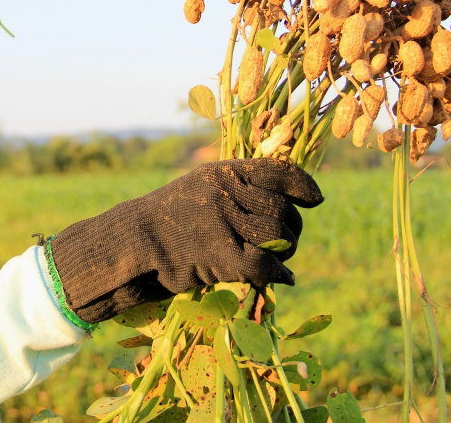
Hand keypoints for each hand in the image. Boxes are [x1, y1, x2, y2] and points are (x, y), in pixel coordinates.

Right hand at [48, 159, 322, 323]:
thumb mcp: (199, 187)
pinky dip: (280, 274)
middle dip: (293, 228)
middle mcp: (228, 193)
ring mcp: (226, 224)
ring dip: (286, 252)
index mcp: (223, 173)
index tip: (315, 199)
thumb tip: (281, 199)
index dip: (303, 186)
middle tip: (289, 241)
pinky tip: (283, 278)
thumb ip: (235, 188)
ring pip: (279, 237)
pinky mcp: (223, 256)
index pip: (278, 172)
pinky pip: (267, 265)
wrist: (135, 243)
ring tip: (281, 259)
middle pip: (283, 210)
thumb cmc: (168, 218)